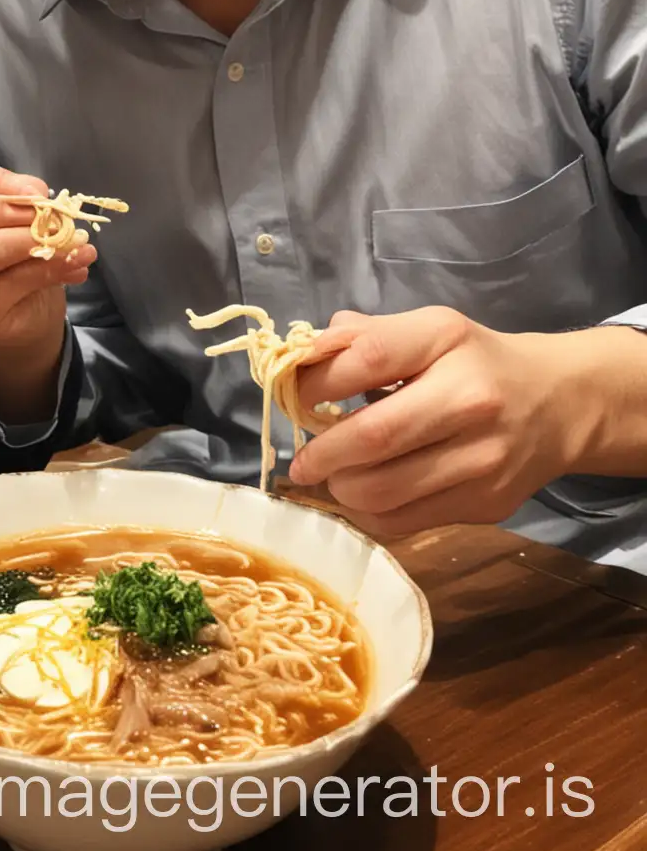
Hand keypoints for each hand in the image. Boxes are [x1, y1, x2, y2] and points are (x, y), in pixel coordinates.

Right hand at [0, 157, 94, 420]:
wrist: (17, 308)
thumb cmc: (4, 244)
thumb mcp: (10, 212)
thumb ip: (16, 198)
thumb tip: (37, 195)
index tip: (36, 190)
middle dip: (4, 211)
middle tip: (49, 213)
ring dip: (23, 243)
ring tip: (66, 238)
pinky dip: (42, 271)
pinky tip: (72, 264)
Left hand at [287, 306, 597, 535]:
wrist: (557, 404)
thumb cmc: (471, 361)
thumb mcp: (424, 330)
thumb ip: (361, 337)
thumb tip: (298, 357)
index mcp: (446, 340)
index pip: (368, 358)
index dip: (317, 382)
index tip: (294, 398)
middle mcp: (471, 398)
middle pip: (374, 437)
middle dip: (322, 454)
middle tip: (301, 461)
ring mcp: (483, 458)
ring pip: (385, 491)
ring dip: (341, 489)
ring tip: (332, 478)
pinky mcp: (487, 503)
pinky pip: (406, 521)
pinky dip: (369, 515)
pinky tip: (363, 496)